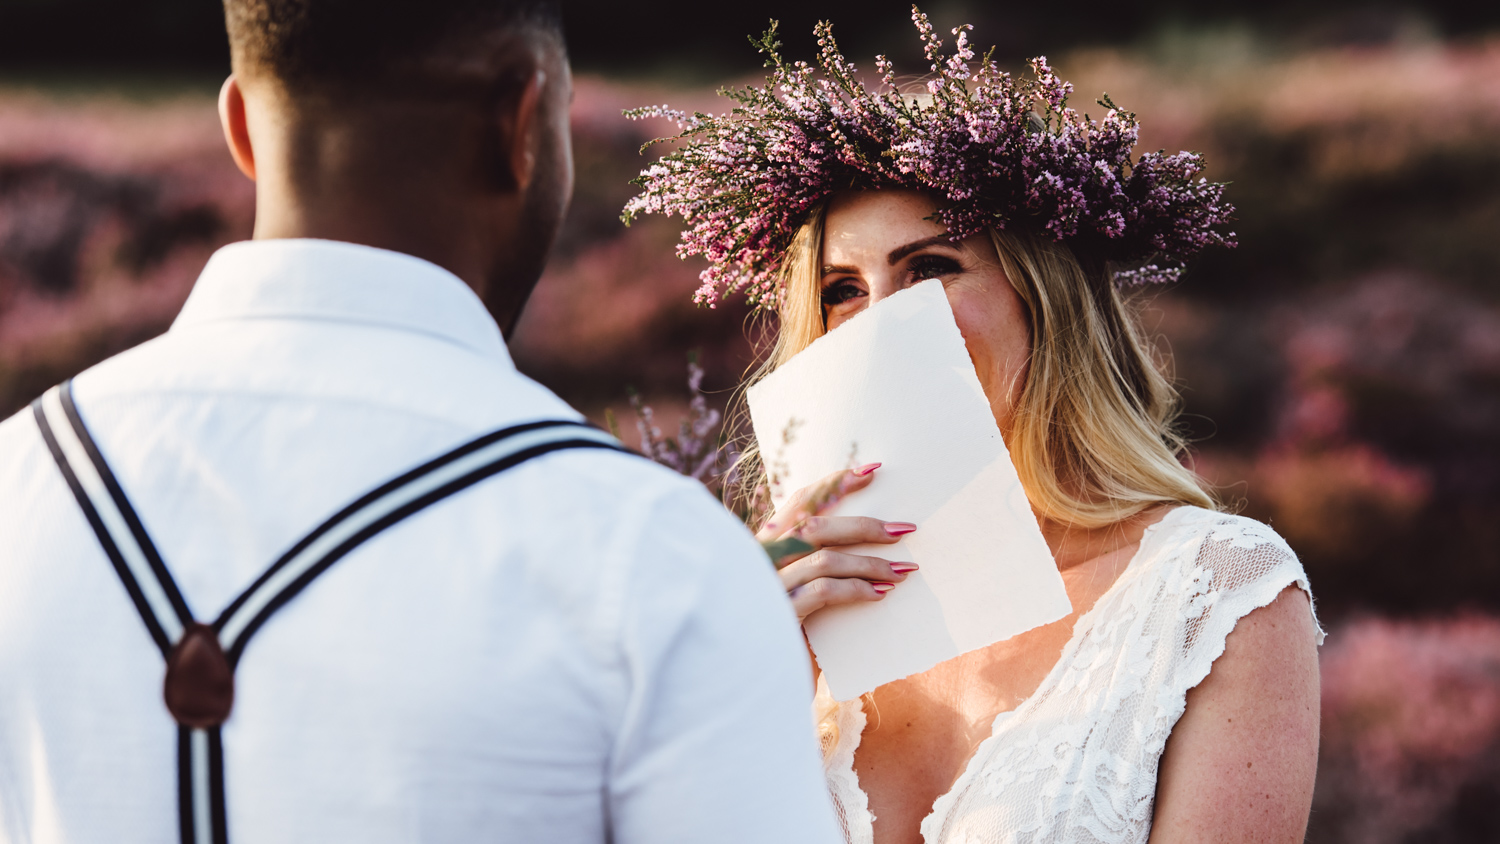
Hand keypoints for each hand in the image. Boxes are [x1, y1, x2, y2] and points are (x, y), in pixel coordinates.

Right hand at [757, 464, 917, 622]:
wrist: (759, 673)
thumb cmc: (784, 632)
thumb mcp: (795, 590)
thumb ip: (812, 563)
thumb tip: (864, 543)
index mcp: (765, 545)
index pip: (800, 501)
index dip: (835, 483)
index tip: (872, 471)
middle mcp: (763, 559)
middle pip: (816, 526)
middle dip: (865, 525)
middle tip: (904, 529)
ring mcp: (769, 585)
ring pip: (826, 559)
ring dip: (870, 563)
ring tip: (902, 571)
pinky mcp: (781, 611)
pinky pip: (825, 590)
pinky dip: (856, 589)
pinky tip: (879, 594)